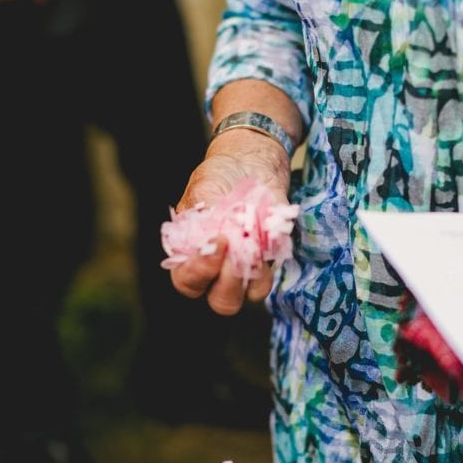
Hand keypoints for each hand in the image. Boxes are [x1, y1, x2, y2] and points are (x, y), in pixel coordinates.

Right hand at [170, 129, 291, 314]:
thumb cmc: (217, 177)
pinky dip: (273, 252)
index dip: (200, 270)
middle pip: (222, 301)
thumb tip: (215, 235)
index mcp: (190, 258)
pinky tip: (269, 228)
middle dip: (229, 280)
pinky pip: (275, 268)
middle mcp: (218, 270)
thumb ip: (204, 214)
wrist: (248, 160)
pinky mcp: (271, 256)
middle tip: (236, 248)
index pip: (188, 283)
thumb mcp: (203, 189)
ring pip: (252, 293)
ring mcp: (247, 267)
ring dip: (255, 273)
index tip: (217, 241)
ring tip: (255, 242)